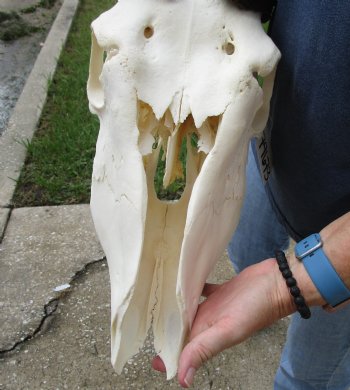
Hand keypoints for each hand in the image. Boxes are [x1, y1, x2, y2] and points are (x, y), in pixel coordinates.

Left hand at [152, 212, 349, 387]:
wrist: (277, 282)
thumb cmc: (256, 306)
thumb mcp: (228, 330)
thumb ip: (204, 349)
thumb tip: (182, 379)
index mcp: (209, 335)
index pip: (183, 351)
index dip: (167, 356)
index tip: (149, 354)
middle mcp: (209, 322)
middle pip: (184, 331)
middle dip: (167, 331)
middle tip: (148, 323)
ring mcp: (214, 306)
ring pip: (189, 311)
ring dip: (176, 310)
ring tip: (159, 302)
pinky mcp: (219, 292)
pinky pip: (200, 291)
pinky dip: (190, 289)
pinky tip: (180, 281)